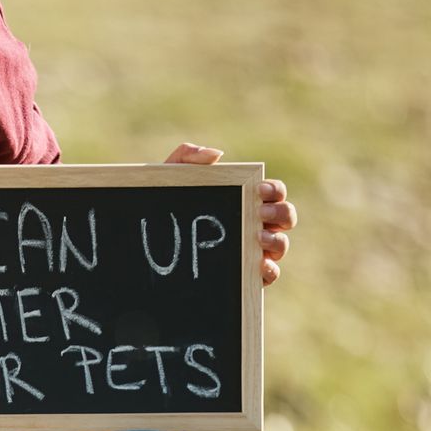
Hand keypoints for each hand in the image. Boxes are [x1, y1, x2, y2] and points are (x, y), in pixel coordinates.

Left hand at [164, 142, 297, 285]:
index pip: (273, 192)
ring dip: (277, 240)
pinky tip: (259, 263)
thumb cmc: (165, 206)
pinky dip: (270, 269)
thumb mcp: (171, 179)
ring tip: (258, 237)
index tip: (260, 189)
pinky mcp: (245, 277)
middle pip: (285, 217)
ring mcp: (253, 251)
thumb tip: (216, 154)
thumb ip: (188, 157)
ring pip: (280, 245)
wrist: (145, 245)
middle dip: (280, 212)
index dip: (275, 189)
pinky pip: (269, 275)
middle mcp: (255, 225)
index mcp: (246, 200)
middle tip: (260, 212)